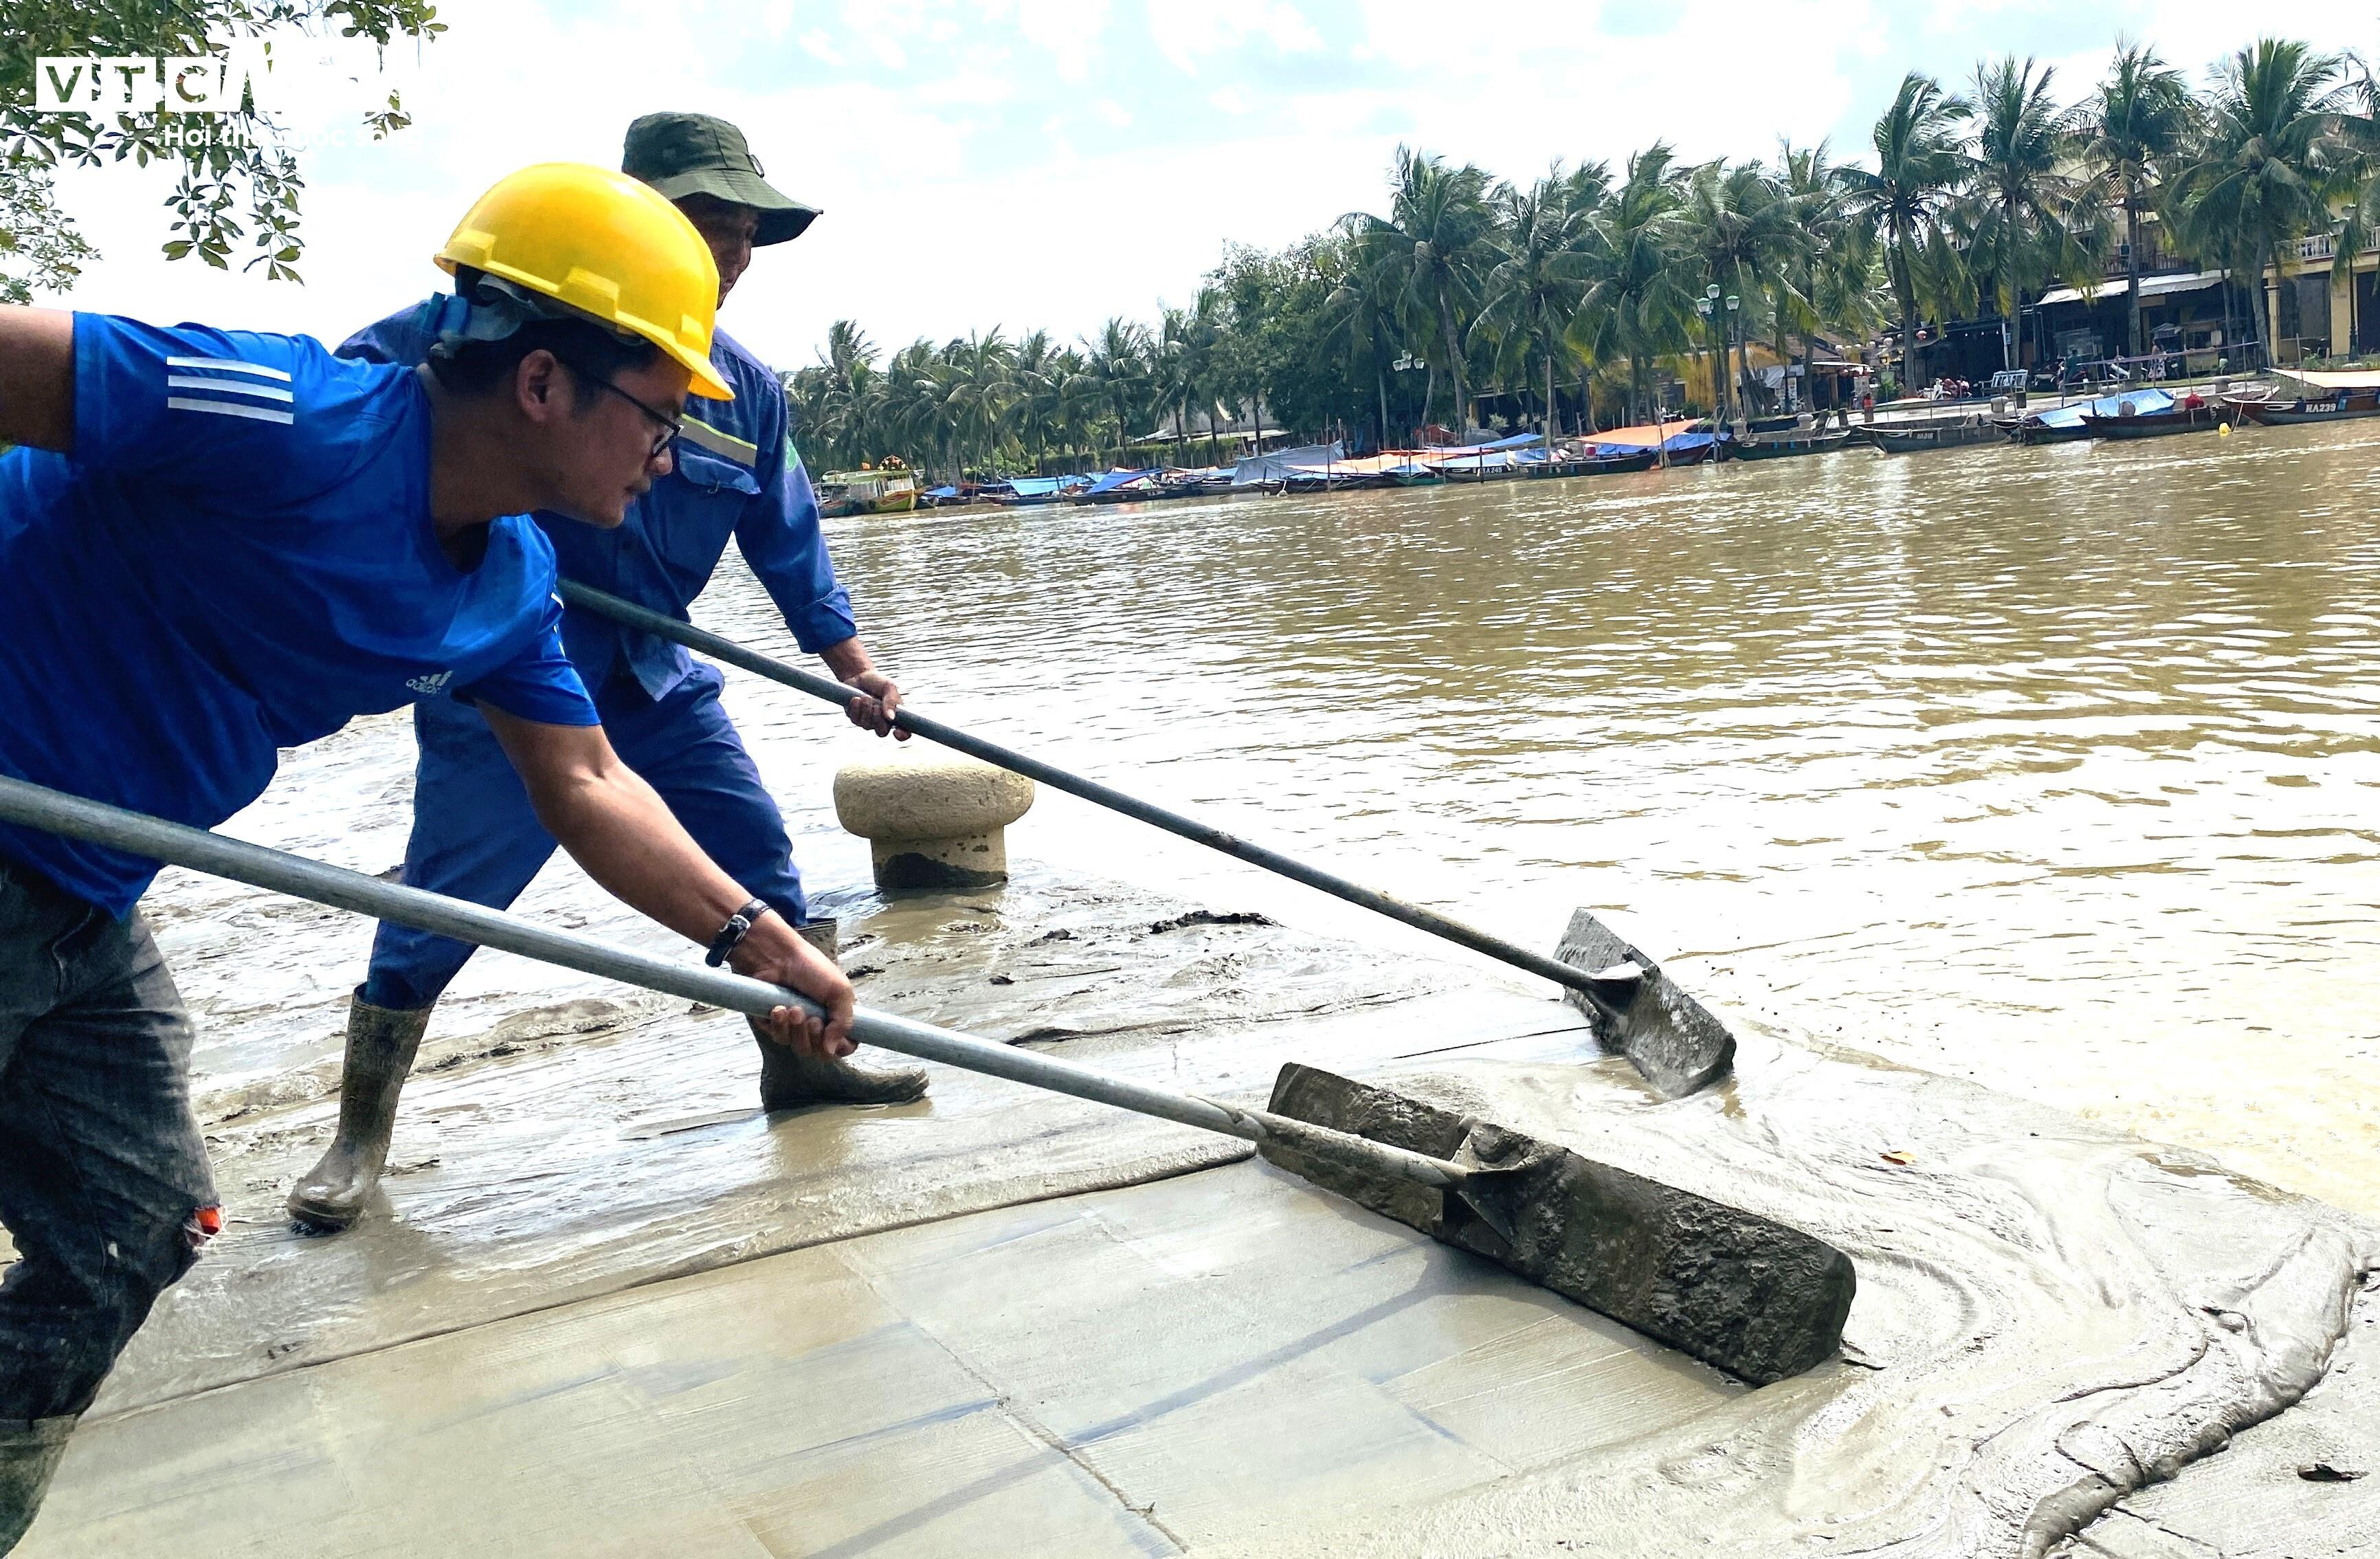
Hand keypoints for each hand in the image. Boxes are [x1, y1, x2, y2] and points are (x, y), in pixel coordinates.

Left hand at [731, 914, 855, 1057]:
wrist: (776, 957)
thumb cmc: (811, 967)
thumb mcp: (839, 990)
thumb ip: (844, 1023)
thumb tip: (832, 1051)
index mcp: (838, 1016)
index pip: (846, 1045)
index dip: (842, 1046)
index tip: (835, 1036)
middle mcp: (819, 1024)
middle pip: (820, 1052)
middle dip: (815, 1036)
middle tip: (812, 1018)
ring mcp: (796, 1026)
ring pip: (799, 1047)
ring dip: (796, 1029)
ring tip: (793, 1008)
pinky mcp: (775, 1025)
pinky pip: (779, 1038)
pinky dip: (779, 1025)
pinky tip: (777, 1009)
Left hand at [842, 668, 908, 739]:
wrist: (858, 675)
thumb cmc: (877, 681)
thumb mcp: (889, 687)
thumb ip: (891, 701)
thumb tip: (891, 718)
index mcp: (896, 715)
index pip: (904, 732)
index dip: (903, 736)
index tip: (897, 732)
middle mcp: (882, 721)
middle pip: (882, 732)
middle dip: (878, 719)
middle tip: (876, 706)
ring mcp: (868, 721)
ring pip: (867, 726)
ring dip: (866, 710)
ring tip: (865, 696)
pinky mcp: (855, 718)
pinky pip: (855, 720)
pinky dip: (855, 708)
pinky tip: (856, 698)